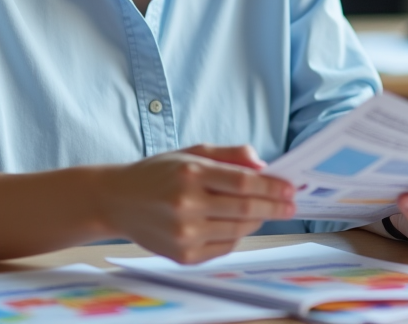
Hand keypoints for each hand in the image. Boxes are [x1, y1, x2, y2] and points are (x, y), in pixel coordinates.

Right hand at [95, 144, 295, 263]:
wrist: (117, 200)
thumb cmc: (157, 173)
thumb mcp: (190, 152)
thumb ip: (229, 154)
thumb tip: (263, 164)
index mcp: (191, 173)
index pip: (244, 182)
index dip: (272, 186)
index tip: (289, 188)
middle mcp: (187, 204)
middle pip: (246, 208)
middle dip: (274, 206)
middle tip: (290, 204)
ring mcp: (185, 233)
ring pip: (239, 230)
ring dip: (258, 221)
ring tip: (265, 212)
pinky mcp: (183, 255)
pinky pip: (224, 247)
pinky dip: (237, 236)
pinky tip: (237, 224)